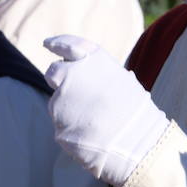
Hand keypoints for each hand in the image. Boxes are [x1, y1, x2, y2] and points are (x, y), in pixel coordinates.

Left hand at [43, 35, 171, 186]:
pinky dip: (74, 128)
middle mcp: (73, 75)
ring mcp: (61, 101)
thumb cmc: (137, 113)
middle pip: (54, 71)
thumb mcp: (124, 83)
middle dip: (60, 80)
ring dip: (71, 109)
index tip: (48, 44)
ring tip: (97, 121)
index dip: (57, 43)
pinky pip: (63, 125)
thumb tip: (84, 74)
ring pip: (58, 103)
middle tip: (75, 92)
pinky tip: (93, 134)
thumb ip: (100, 75)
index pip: (68, 45)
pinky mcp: (57, 125)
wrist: (139, 144)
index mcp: (94, 61)